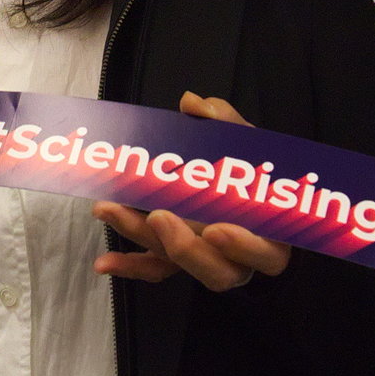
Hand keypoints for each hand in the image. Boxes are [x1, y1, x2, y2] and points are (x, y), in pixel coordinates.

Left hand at [94, 93, 291, 290]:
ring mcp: (204, 259)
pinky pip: (154, 268)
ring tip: (111, 209)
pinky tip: (104, 262)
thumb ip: (225, 121)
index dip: (243, 246)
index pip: (266, 253)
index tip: (214, 229)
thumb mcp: (245, 140)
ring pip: (178, 265)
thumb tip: (194, 104)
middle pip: (218, 271)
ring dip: (142, 237)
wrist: (235, 180)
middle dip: (184, 247)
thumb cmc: (248, 166)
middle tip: (158, 216)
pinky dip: (129, 266)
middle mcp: (238, 256)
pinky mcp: (177, 259)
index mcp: (270, 231)